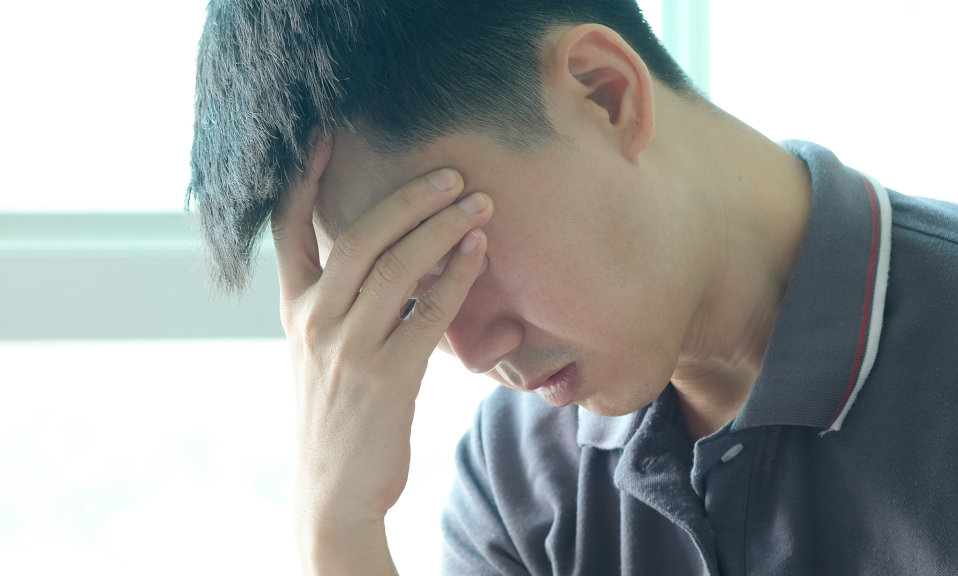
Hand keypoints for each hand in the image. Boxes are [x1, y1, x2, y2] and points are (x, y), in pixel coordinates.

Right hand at [272, 135, 491, 567]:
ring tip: (478, 204)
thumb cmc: (335, 413)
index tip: (328, 134)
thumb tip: (393, 253)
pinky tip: (477, 253)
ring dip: (442, 228)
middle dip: (410, 197)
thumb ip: (339, 301)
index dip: (305, 177)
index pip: (288, 228)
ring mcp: (346, 347)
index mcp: (293, 308)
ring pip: (397, 266)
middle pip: (360, 236)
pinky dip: (456, 277)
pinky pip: (427, 312)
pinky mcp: (386, 377)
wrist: (333, 491)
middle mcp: (313, 320)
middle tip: (453, 174)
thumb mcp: (318, 351)